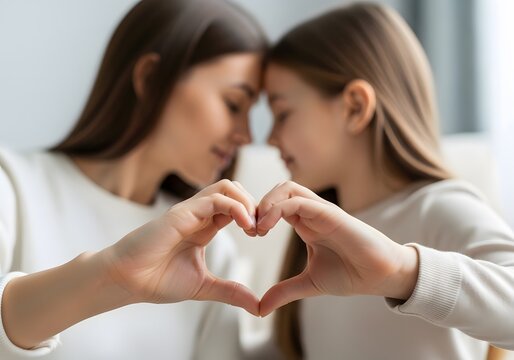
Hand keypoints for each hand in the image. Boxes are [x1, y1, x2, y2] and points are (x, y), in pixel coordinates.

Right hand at [99, 180, 259, 314]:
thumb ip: (230, 291)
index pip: (235, 207)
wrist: (127, 280)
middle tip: (261, 228)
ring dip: (247, 202)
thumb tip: (257, 306)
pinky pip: (215, 198)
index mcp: (204, 226)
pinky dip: (236, 207)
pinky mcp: (182, 213)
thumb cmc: (157, 280)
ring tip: (254, 226)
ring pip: (227, 187)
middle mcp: (199, 214)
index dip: (253, 215)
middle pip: (234, 190)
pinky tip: (245, 225)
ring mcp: (190, 211)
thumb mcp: (204, 286)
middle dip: (254, 204)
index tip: (261, 234)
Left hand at [256, 181, 418, 316]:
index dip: (258, 215)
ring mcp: (321, 210)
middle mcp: (312, 212)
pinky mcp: (329, 213)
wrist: (380, 276)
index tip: (247, 234)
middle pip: (279, 190)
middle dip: (258, 204)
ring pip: (287, 188)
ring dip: (266, 203)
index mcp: (306, 223)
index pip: (276, 204)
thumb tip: (260, 308)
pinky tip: (265, 228)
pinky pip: (298, 201)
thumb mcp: (309, 283)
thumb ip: (284, 291)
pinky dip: (277, 209)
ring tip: (256, 227)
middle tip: (248, 229)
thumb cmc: (350, 274)